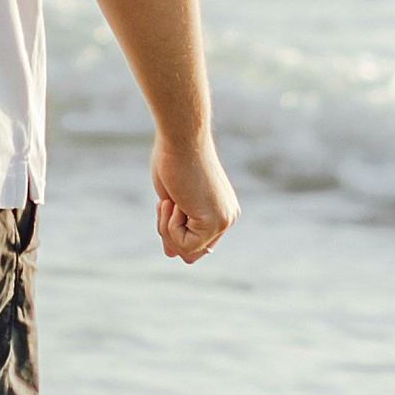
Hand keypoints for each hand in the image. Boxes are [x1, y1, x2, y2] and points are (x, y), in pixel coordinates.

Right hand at [152, 128, 237, 263]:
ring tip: (169, 201)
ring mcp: (224, 221)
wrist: (181, 139)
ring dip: (167, 228)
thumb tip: (171, 255)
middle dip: (169, 234)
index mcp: (221, 209)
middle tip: (167, 204)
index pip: (197, 243)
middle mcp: (227, 217)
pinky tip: (175, 202)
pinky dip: (170, 227)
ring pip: (187, 251)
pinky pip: (185, 244)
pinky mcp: (215, 221)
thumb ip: (175, 226)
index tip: (167, 204)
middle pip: (192, 252)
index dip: (174, 233)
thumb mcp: (172, 199)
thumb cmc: (174, 159)